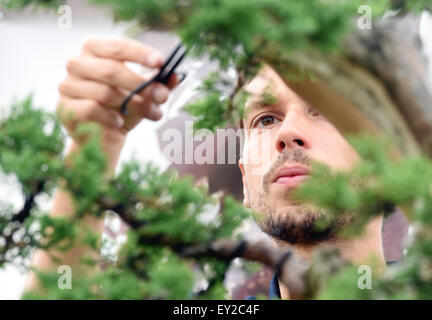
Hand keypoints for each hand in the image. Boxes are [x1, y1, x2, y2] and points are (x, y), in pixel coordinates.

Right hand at [57, 36, 178, 144]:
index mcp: (95, 50)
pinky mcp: (64, 108)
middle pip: (111, 70)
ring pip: (104, 92)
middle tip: (162, 96)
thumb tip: (176, 76)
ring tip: (152, 114)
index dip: (139, 53)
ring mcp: (67, 85)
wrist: (103, 138)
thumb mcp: (144, 95)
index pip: (117, 46)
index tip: (160, 63)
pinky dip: (111, 117)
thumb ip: (159, 84)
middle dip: (141, 85)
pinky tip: (120, 123)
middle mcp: (77, 63)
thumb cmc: (124, 108)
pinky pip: (91, 109)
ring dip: (134, 105)